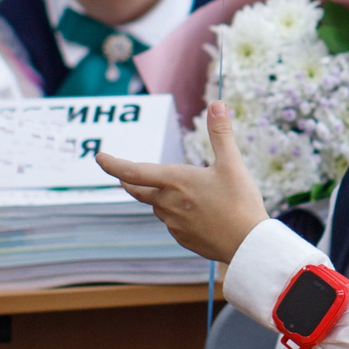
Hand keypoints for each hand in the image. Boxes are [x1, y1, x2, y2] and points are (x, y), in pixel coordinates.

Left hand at [95, 100, 267, 263]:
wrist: (248, 245)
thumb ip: (220, 133)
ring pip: (157, 205)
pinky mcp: (181, 238)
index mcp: (175, 181)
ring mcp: (172, 224)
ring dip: (160, 196)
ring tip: (185, 193)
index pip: (132, 171)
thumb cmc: (241, 202)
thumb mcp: (232, 163)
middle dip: (130, 180)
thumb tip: (217, 103)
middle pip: (138, 189)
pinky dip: (175, 213)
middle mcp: (167, 203)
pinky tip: (197, 213)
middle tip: (124, 174)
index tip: (99, 157)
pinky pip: (171, 222)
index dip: (112, 164)